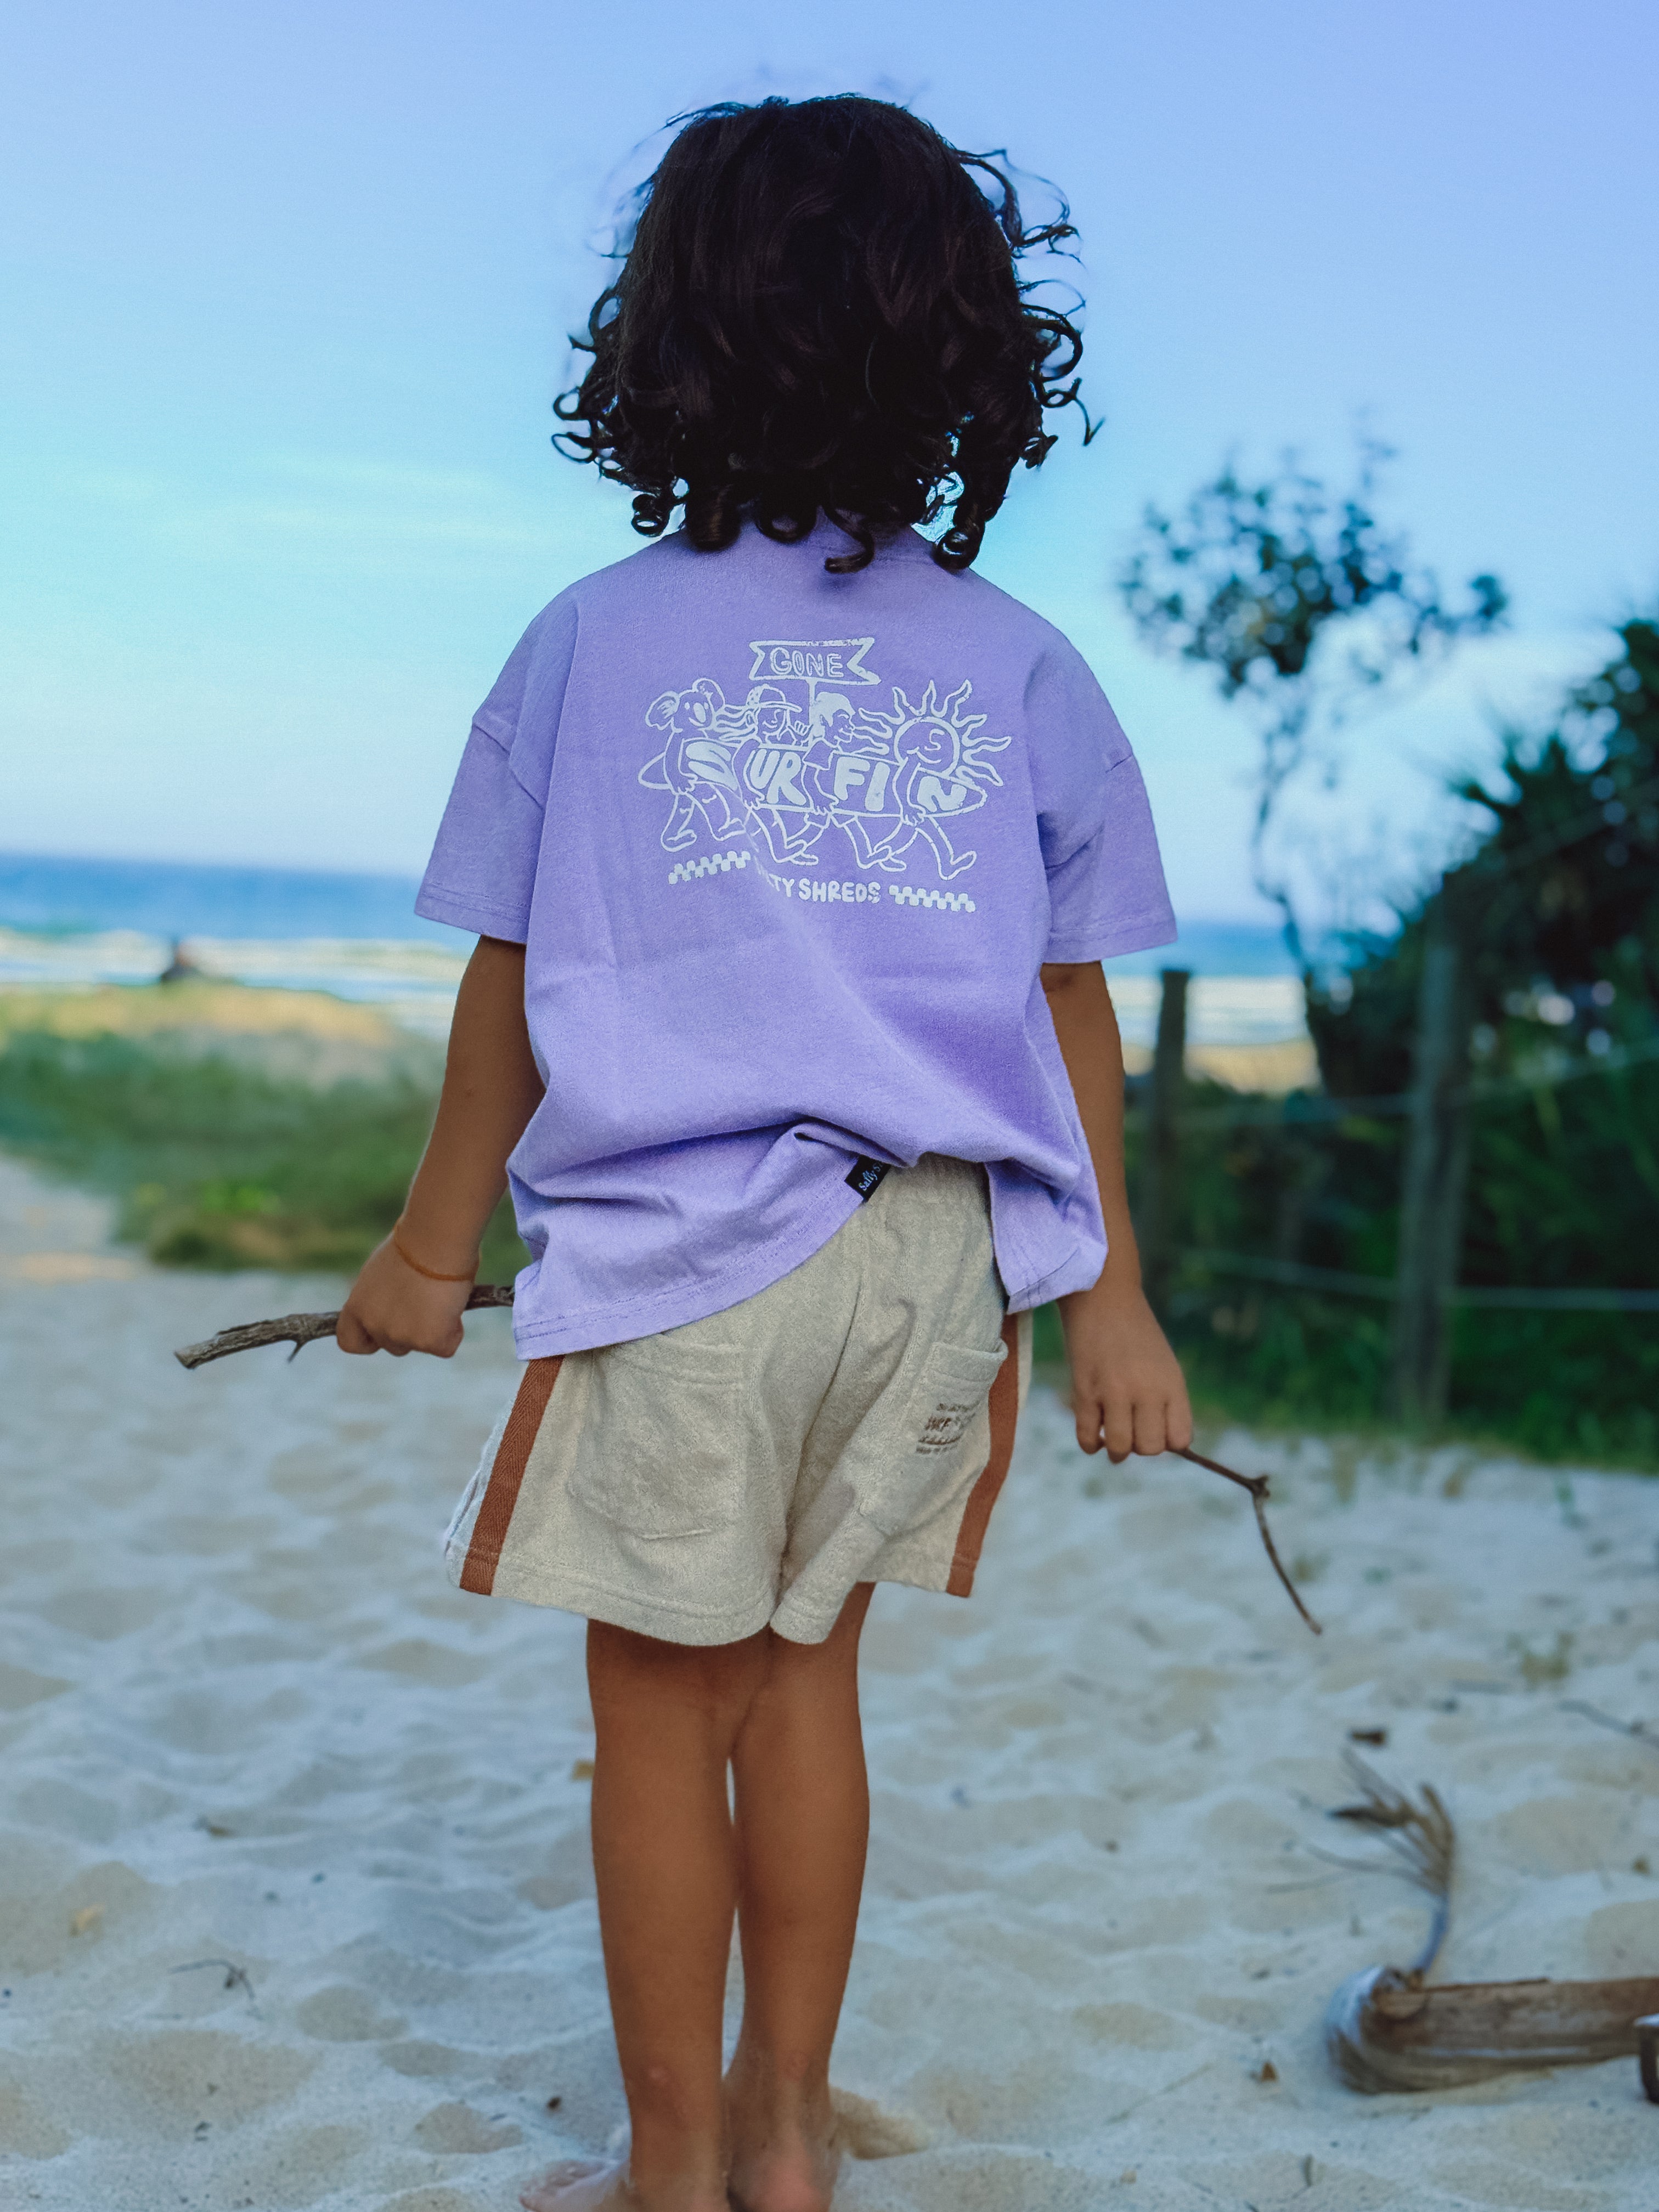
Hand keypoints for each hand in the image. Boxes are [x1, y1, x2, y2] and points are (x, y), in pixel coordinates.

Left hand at [337, 1234, 473, 1357]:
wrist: (435, 1239)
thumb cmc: (415, 1243)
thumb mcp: (384, 1273)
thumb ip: (384, 1297)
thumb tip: (403, 1306)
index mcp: (357, 1306)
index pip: (350, 1341)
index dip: (368, 1339)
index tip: (384, 1331)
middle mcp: (374, 1325)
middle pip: (393, 1345)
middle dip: (410, 1331)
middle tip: (427, 1303)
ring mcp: (401, 1336)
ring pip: (420, 1346)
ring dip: (433, 1330)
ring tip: (442, 1297)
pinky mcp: (429, 1341)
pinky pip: (445, 1347)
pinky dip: (454, 1330)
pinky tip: (453, 1304)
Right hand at [1060, 1283, 1192, 1461]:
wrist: (1103, 1295)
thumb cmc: (1135, 1332)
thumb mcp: (1164, 1364)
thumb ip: (1166, 1401)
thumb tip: (1162, 1445)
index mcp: (1172, 1385)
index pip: (1181, 1439)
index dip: (1167, 1441)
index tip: (1155, 1429)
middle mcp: (1147, 1391)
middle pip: (1151, 1449)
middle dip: (1140, 1446)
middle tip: (1131, 1429)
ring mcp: (1114, 1392)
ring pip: (1120, 1448)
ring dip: (1116, 1450)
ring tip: (1111, 1438)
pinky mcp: (1084, 1390)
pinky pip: (1087, 1438)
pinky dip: (1090, 1444)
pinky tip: (1093, 1434)